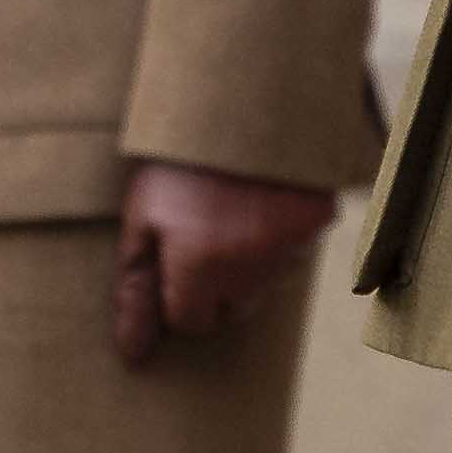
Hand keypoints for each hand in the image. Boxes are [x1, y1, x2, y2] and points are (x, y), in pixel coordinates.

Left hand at [109, 158, 339, 366]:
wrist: (236, 96)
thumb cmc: (176, 160)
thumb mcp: (142, 217)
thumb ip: (135, 289)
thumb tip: (133, 356)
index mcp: (199, 268)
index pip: (190, 322)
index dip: (176, 292)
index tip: (173, 257)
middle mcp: (249, 268)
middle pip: (232, 310)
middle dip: (215, 286)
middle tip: (202, 231)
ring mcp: (289, 247)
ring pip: (264, 283)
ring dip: (248, 262)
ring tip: (231, 209)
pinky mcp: (318, 223)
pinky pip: (294, 252)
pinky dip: (278, 237)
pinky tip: (260, 200)